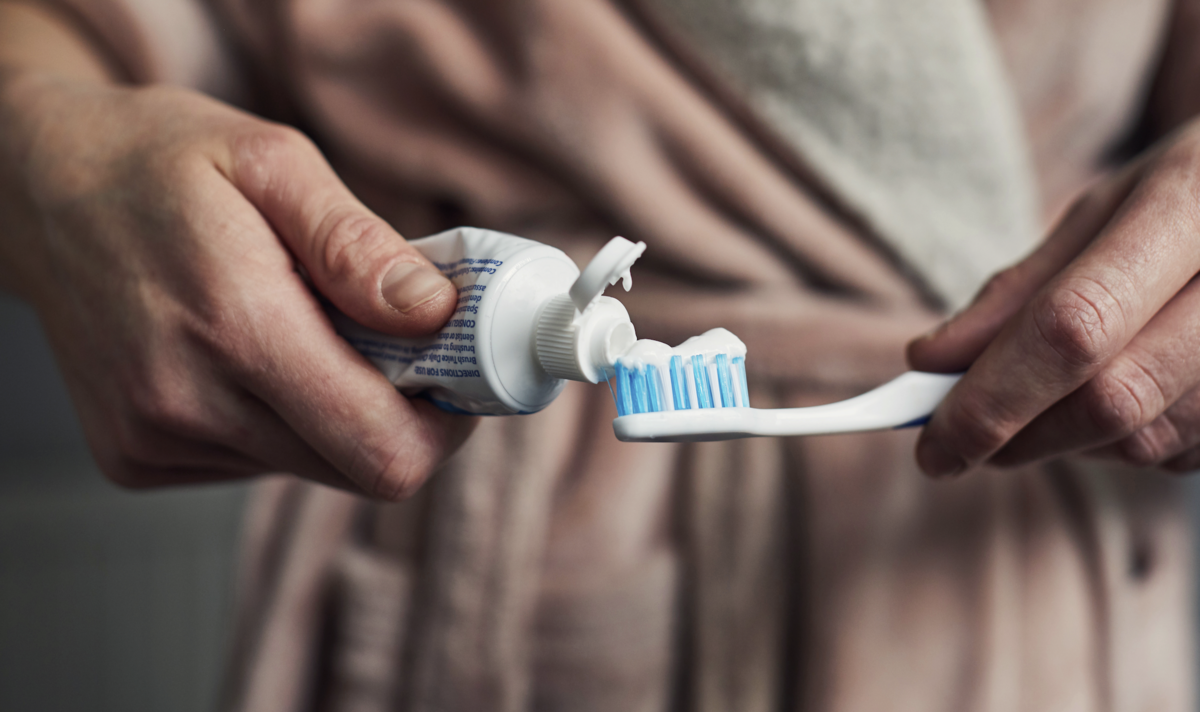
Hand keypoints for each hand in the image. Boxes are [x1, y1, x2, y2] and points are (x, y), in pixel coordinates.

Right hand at [0, 72, 471, 497]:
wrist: (40, 189)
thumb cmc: (159, 162)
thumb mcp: (272, 162)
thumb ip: (358, 246)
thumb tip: (435, 315)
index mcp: (236, 325)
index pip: (381, 447)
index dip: (445, 427)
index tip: (459, 378)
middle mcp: (187, 402)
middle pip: (356, 469)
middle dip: (400, 414)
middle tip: (397, 344)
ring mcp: (155, 438)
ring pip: (309, 467)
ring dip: (336, 412)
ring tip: (307, 331)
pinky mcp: (137, 456)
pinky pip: (255, 462)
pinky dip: (280, 419)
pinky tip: (249, 357)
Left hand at [908, 121, 1199, 476]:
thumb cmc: (1189, 194)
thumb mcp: (1103, 210)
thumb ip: (1019, 288)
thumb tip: (930, 361)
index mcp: (1192, 207)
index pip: (1075, 326)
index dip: (993, 397)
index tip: (933, 443)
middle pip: (1111, 400)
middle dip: (1015, 436)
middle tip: (956, 444)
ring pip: (1145, 441)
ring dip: (1064, 444)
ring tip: (1038, 406)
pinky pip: (1179, 453)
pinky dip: (1119, 445)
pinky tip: (1106, 402)